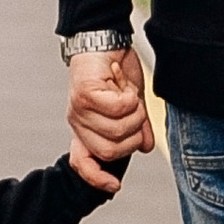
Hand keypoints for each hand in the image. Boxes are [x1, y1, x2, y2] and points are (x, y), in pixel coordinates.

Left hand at [66, 44, 153, 193]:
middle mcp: (78, 122)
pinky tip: (123, 83)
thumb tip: (145, 147)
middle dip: (132, 134)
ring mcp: (79, 110)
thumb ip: (137, 126)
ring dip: (134, 112)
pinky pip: (118, 109)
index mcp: (86, 128)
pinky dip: (130, 97)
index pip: (81, 162)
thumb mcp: (131, 103)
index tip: (114, 185)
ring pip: (116, 130)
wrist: (104, 37)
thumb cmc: (116, 69)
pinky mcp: (85, 95)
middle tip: (135, 110)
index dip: (96, 178)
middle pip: (110, 151)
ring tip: (129, 93)